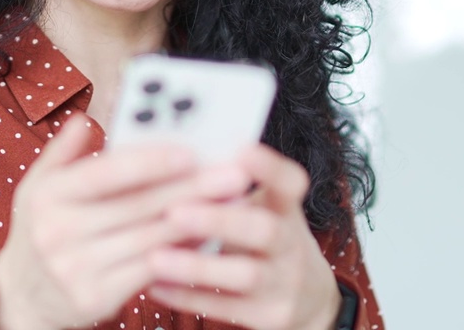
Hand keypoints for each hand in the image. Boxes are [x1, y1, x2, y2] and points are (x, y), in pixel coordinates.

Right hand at [0, 118, 249, 329]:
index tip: (191, 152)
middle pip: (137, 205)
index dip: (150, 162)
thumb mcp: (39, 186)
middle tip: (232, 174)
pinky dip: (183, 251)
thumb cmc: (42, 230)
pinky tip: (208, 236)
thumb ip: (64, 151)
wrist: (25, 298)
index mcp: (48, 194)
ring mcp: (76, 268)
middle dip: (191, 188)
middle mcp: (58, 232)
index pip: (106, 173)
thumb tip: (86, 118)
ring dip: (197, 219)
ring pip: (150, 238)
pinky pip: (151, 270)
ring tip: (233, 202)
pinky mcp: (95, 298)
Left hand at [145, 144, 340, 329]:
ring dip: (198, 266)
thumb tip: (173, 159)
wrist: (309, 300)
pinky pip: (226, 308)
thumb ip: (230, 190)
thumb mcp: (265, 210)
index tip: (241, 151)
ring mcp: (285, 283)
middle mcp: (292, 244)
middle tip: (175, 211)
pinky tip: (155, 286)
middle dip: (220, 221)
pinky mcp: (271, 316)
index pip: (290, 184)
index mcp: (287, 209)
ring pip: (246, 275)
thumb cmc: (268, 240)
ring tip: (156, 257)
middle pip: (265, 230)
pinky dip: (188, 296)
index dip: (270, 168)